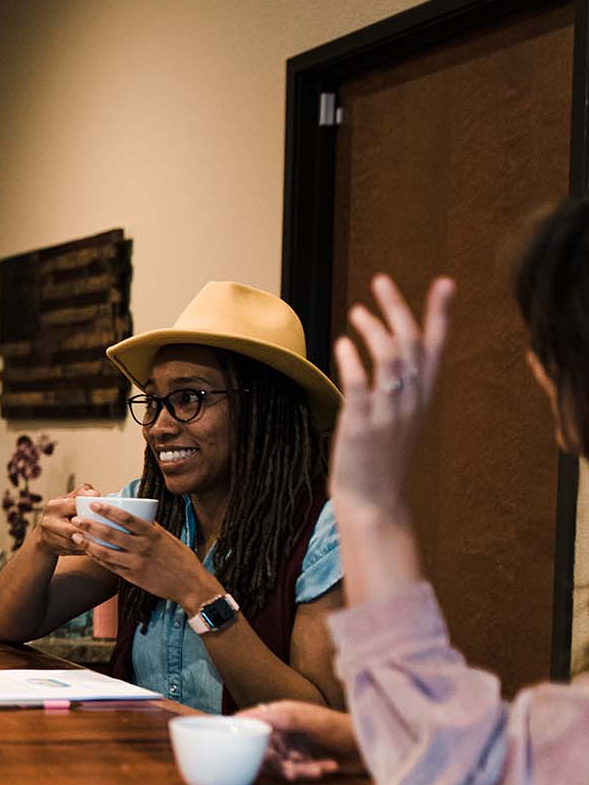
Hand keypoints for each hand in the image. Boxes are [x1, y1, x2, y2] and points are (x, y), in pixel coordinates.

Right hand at [31, 484, 100, 557]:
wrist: (46, 533)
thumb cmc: (63, 512)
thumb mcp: (70, 499)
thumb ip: (83, 493)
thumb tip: (95, 494)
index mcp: (53, 506)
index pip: (74, 507)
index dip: (90, 510)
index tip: (104, 512)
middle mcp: (48, 522)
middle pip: (72, 529)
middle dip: (89, 531)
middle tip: (107, 532)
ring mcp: (48, 537)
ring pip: (73, 543)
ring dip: (89, 543)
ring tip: (104, 542)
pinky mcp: (53, 549)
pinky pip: (72, 551)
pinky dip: (85, 551)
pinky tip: (96, 549)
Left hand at [70, 501, 218, 610]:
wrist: (191, 585)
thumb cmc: (182, 559)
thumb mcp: (169, 538)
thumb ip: (151, 528)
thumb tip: (138, 515)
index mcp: (153, 534)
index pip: (127, 518)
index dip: (108, 510)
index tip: (94, 504)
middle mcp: (143, 548)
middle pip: (111, 534)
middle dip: (91, 526)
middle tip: (76, 519)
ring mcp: (136, 563)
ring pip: (106, 552)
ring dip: (88, 544)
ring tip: (75, 536)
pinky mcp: (133, 577)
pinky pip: (111, 567)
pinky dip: (98, 559)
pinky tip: (88, 553)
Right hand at [238, 702, 361, 781]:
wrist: (371, 746)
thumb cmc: (342, 727)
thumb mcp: (311, 720)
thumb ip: (282, 718)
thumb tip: (253, 717)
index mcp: (281, 713)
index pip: (253, 723)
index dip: (247, 736)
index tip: (245, 752)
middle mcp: (284, 729)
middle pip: (264, 749)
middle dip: (277, 763)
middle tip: (290, 772)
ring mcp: (293, 746)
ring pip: (280, 764)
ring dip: (298, 769)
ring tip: (318, 769)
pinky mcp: (303, 760)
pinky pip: (296, 771)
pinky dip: (311, 771)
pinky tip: (328, 766)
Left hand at [331, 274, 453, 509]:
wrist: (374, 503)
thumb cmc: (381, 462)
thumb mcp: (399, 421)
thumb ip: (398, 390)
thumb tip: (386, 358)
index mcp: (422, 398)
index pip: (436, 347)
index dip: (440, 313)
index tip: (443, 282)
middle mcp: (411, 401)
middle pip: (412, 343)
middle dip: (398, 307)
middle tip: (381, 281)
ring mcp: (388, 413)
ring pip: (390, 358)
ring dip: (373, 329)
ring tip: (356, 312)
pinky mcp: (362, 426)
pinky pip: (360, 385)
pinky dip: (352, 360)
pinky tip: (342, 344)